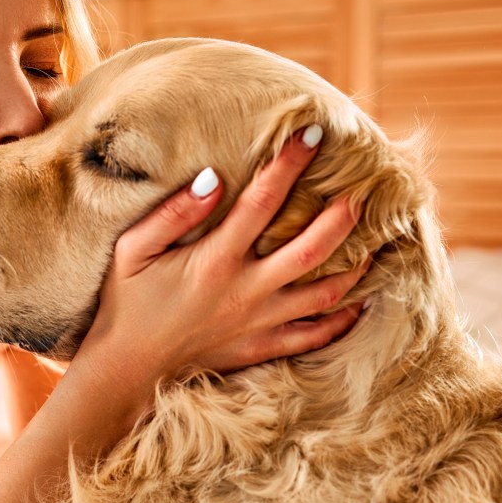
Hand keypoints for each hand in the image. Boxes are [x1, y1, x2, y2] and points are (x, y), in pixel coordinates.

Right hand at [81, 130, 365, 384]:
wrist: (125, 368)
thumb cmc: (126, 303)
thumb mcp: (132, 250)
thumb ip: (172, 214)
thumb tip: (215, 177)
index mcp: (214, 260)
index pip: (262, 203)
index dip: (289, 165)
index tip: (311, 133)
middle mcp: (245, 291)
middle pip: (312, 249)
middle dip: (343, 215)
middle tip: (364, 188)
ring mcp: (258, 323)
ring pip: (326, 294)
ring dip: (357, 265)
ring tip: (376, 239)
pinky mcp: (261, 348)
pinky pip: (315, 336)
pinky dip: (344, 318)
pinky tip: (361, 299)